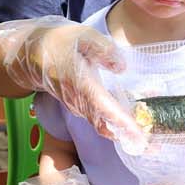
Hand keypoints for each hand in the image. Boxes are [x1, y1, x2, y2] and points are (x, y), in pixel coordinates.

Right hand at [0, 17, 142, 152]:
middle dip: (128, 136)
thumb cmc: (57, 43)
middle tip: (153, 148)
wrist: (30, 55)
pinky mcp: (78, 106)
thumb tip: (121, 67)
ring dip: (123, 133)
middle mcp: (79, 101)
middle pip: (105, 125)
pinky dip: (115, 126)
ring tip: (148, 140)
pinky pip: (98, 121)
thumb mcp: (81, 36)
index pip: (104, 108)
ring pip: (102, 125)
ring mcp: (77, 106)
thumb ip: (103, 50)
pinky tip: (131, 125)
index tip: (139, 136)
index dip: (121, 123)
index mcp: (82, 84)